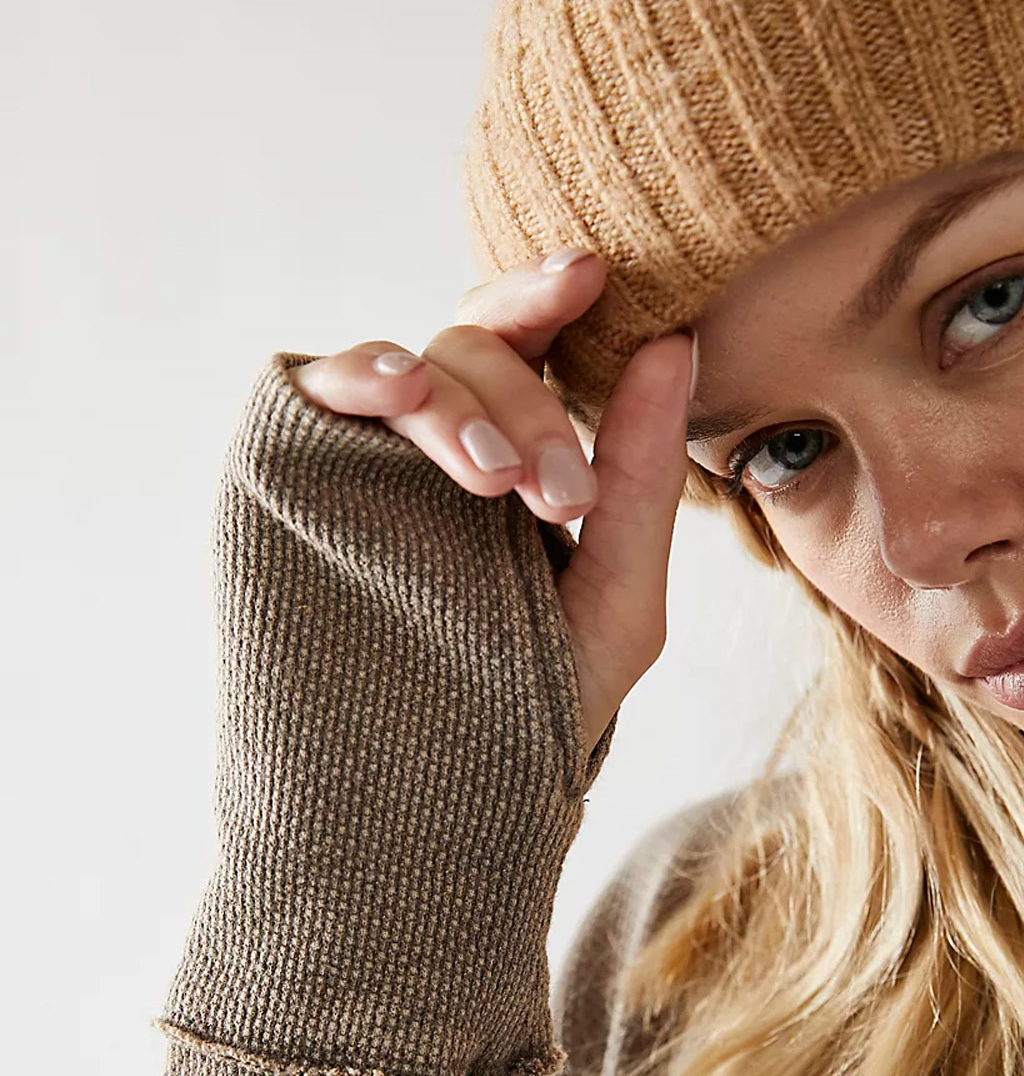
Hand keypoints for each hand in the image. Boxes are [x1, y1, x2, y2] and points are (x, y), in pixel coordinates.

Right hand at [286, 251, 693, 755]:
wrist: (433, 800)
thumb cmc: (537, 707)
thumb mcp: (616, 596)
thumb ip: (644, 475)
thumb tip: (674, 342)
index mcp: (517, 455)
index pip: (534, 351)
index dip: (557, 301)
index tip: (597, 275)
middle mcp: (442, 445)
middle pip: (479, 350)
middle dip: (528, 405)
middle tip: (558, 495)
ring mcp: (370, 459)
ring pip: (411, 365)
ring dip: (460, 402)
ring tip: (497, 483)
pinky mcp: (298, 478)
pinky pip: (316, 387)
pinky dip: (357, 372)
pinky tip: (396, 388)